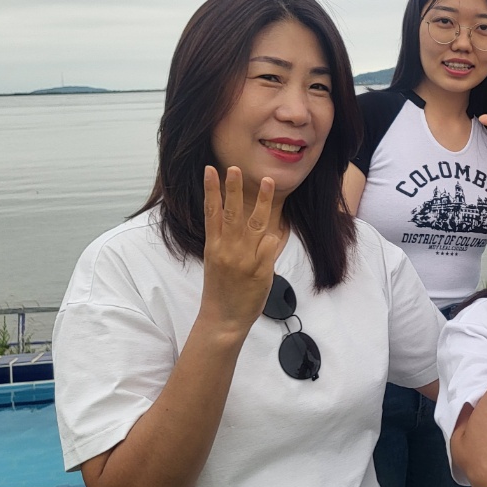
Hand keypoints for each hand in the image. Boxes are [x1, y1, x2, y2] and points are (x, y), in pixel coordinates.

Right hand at [199, 166, 280, 333]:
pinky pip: (270, 245)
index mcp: (214, 246)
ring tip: (267, 181)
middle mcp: (227, 250)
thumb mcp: (217, 262)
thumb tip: (241, 223)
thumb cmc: (221, 290)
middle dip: (233, 189)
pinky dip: (273, 237)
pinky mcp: (260, 271)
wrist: (223, 319)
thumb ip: (227, 242)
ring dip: (262, 201)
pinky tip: (277, 231)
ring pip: (255, 224)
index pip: (211, 213)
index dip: (211, 190)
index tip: (210, 170)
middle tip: (233, 167)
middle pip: (231, 213)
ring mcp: (244, 260)